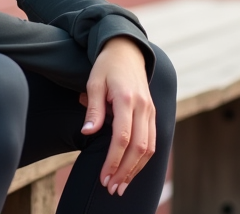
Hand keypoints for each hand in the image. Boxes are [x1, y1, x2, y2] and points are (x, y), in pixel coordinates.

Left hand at [78, 36, 154, 195]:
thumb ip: (93, 109)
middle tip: (111, 188)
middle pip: (139, 148)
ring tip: (120, 185)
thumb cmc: (106, 67)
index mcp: (127, 99)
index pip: (122, 137)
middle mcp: (143, 107)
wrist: (127, 51)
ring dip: (135, 170)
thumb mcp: (94, 83)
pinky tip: (131, 170)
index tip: (103, 177)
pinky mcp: (153, 114)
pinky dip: (143, 160)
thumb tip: (87, 133)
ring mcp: (151, 111)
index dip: (113, 160)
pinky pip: (152, 141)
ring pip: (149, 148)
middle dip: (125, 171)